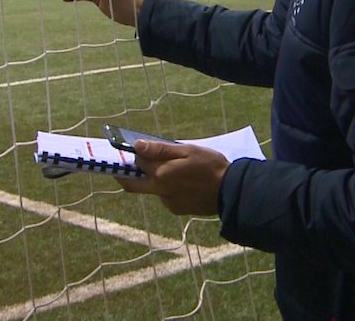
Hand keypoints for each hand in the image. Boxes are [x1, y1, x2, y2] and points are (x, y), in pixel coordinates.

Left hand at [115, 140, 229, 214]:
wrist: (230, 191)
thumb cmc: (211, 166)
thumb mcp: (187, 151)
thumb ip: (160, 149)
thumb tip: (137, 145)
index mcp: (161, 173)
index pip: (139, 161)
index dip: (138, 153)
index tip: (139, 147)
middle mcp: (160, 190)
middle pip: (132, 185)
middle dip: (124, 174)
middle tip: (125, 165)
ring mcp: (167, 202)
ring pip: (152, 188)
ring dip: (155, 178)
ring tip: (176, 169)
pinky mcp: (176, 209)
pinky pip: (165, 196)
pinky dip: (168, 187)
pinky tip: (185, 181)